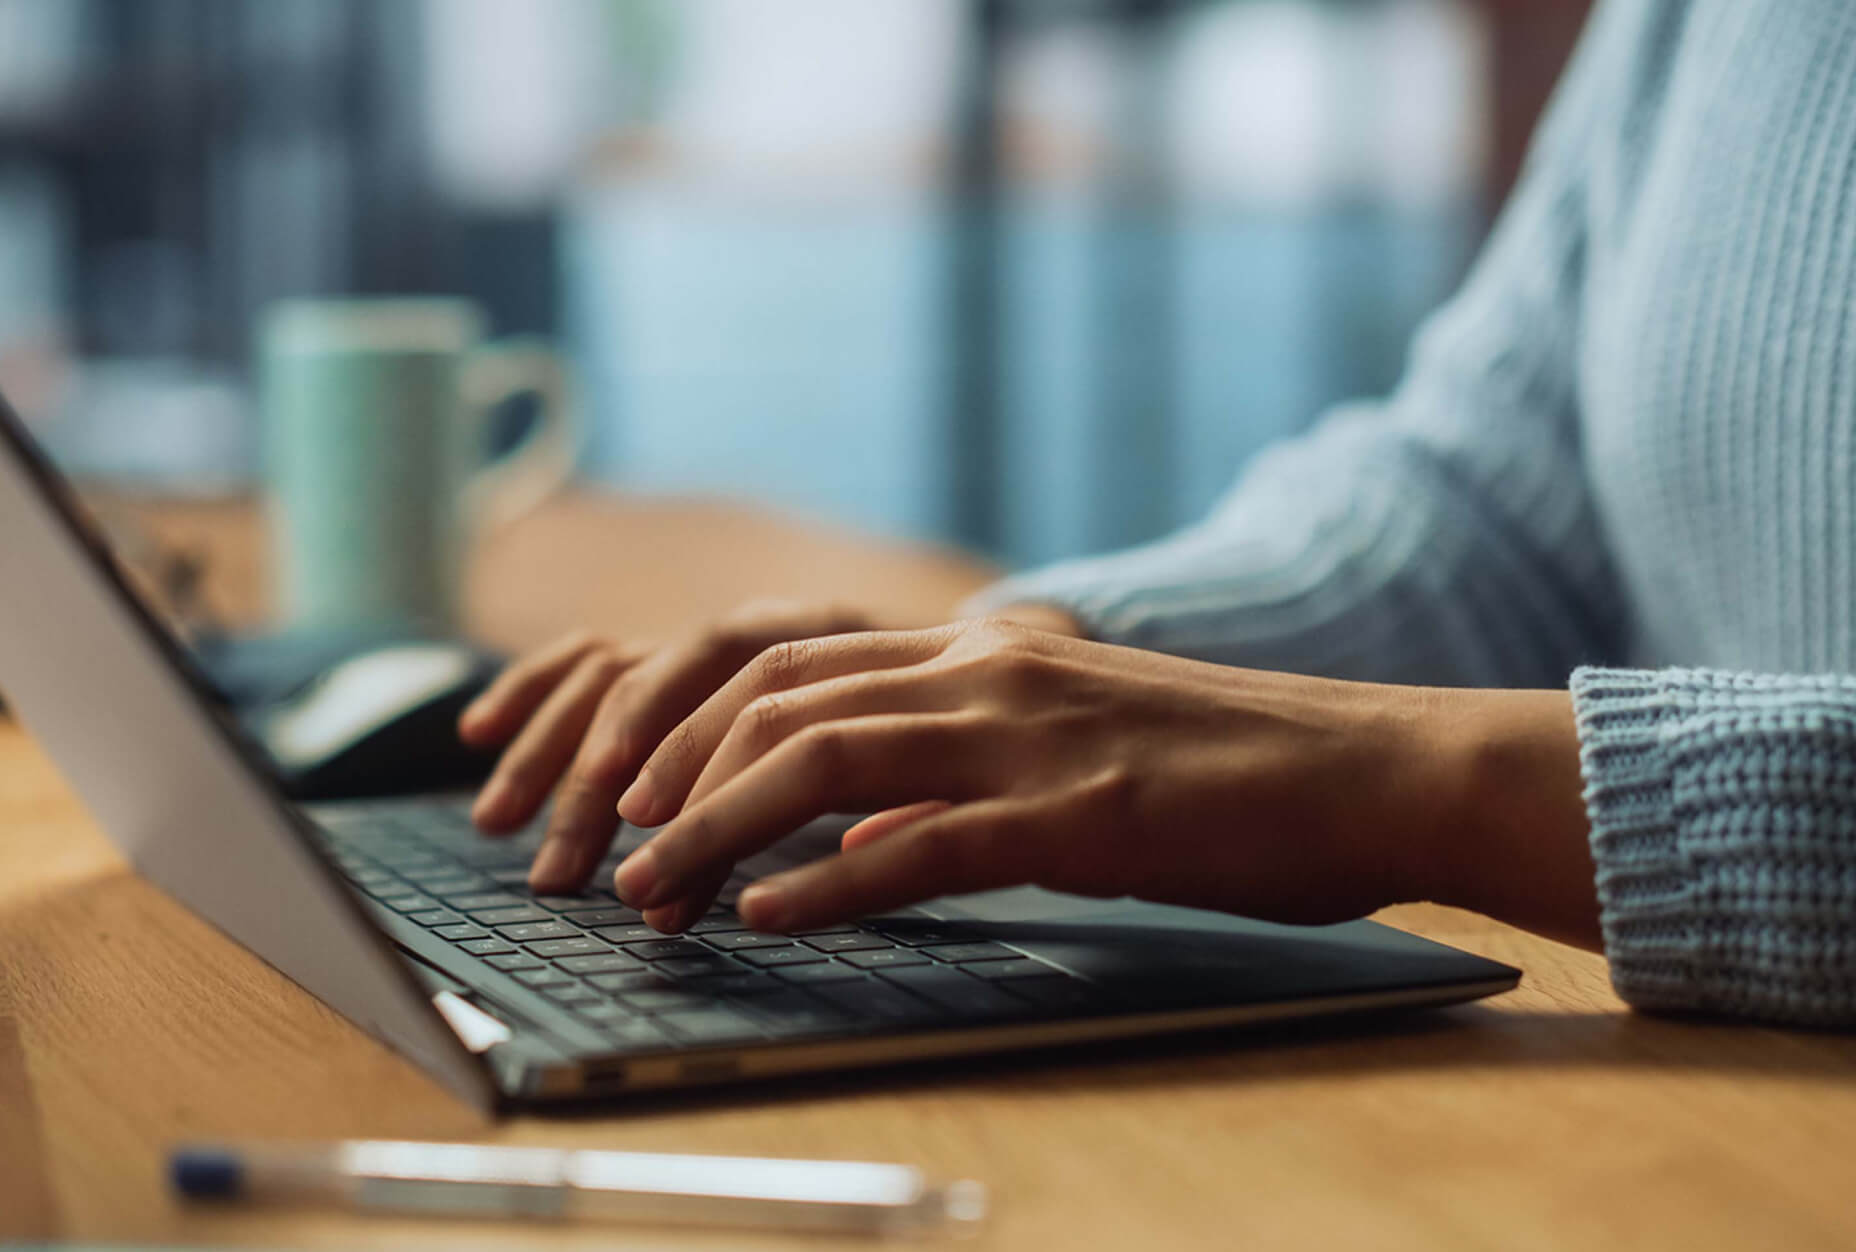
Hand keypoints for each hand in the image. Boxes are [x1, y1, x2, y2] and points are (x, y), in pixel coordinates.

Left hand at [608, 617, 1599, 942]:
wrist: (1366, 768)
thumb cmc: (1222, 770)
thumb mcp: (1069, 745)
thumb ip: (958, 766)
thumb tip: (853, 824)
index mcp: (980, 654)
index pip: (792, 667)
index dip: (689, 727)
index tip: (623, 794)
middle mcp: (986, 674)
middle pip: (778, 701)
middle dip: (669, 776)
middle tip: (603, 852)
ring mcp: (1027, 739)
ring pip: (822, 762)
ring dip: (714, 829)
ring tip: (646, 890)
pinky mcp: (1077, 819)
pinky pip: (922, 844)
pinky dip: (829, 882)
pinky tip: (766, 916)